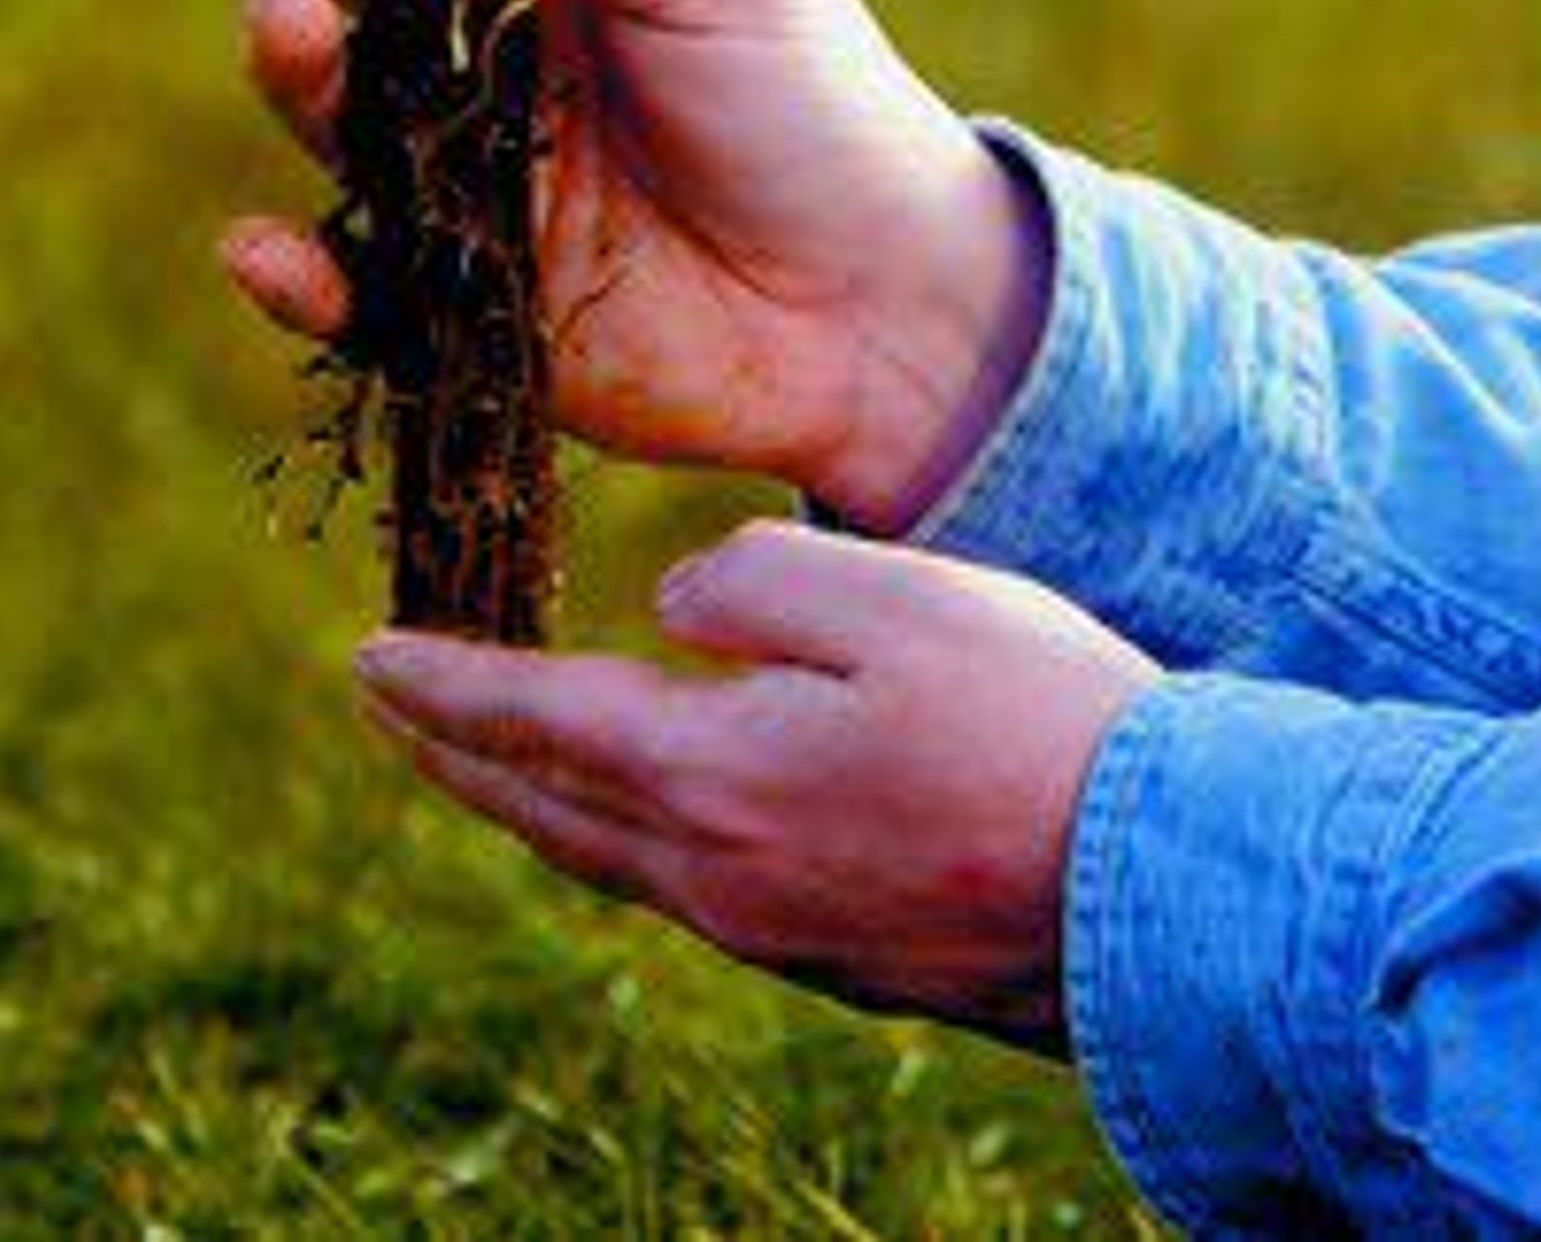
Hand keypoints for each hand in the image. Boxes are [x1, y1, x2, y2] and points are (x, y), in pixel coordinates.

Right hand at [221, 0, 1043, 526]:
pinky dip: (294, 275)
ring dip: (291, 62)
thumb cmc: (817, 112)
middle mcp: (488, 52)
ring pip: (332, 109)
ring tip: (292, 26)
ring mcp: (463, 176)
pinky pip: (350, 285)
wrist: (882, 311)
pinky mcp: (456, 301)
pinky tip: (265, 251)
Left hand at [353, 519, 1157, 1045]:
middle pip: (546, 811)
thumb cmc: (1039, 723)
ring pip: (615, 860)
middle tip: (390, 708)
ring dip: (538, 803)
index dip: (445, 686)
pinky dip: (630, 839)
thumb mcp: (892, 598)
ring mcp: (779, 935)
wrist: (1173, 896)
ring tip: (497, 760)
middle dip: (458, 754)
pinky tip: (652, 820)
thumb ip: (754, 580)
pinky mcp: (843, 959)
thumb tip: (674, 607)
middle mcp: (720, 878)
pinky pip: (691, 891)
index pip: (535, 721)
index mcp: (713, 778)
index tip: (367, 659)